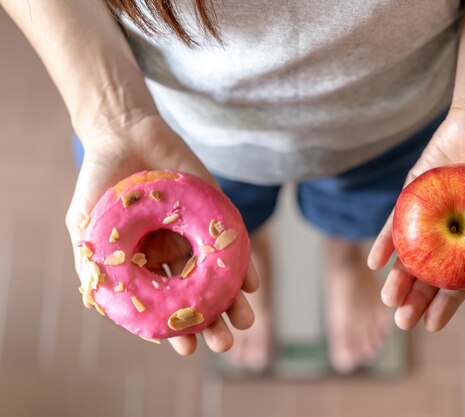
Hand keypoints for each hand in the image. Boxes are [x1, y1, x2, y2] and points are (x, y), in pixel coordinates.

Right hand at [66, 113, 257, 354]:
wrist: (124, 134)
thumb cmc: (100, 181)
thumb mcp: (86, 224)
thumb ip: (92, 260)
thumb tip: (96, 303)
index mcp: (146, 264)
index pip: (165, 305)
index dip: (175, 329)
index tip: (185, 349)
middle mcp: (175, 253)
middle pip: (196, 296)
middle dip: (211, 322)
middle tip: (224, 344)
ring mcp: (197, 234)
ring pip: (218, 275)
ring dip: (233, 300)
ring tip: (244, 321)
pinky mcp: (216, 212)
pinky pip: (233, 242)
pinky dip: (243, 264)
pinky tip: (251, 284)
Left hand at [368, 106, 464, 330]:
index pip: (457, 284)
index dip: (445, 306)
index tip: (432, 326)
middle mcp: (447, 237)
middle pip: (428, 275)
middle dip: (415, 300)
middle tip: (402, 322)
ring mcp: (427, 218)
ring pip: (408, 255)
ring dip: (397, 278)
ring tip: (390, 299)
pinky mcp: (411, 197)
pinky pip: (395, 223)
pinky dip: (385, 242)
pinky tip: (376, 262)